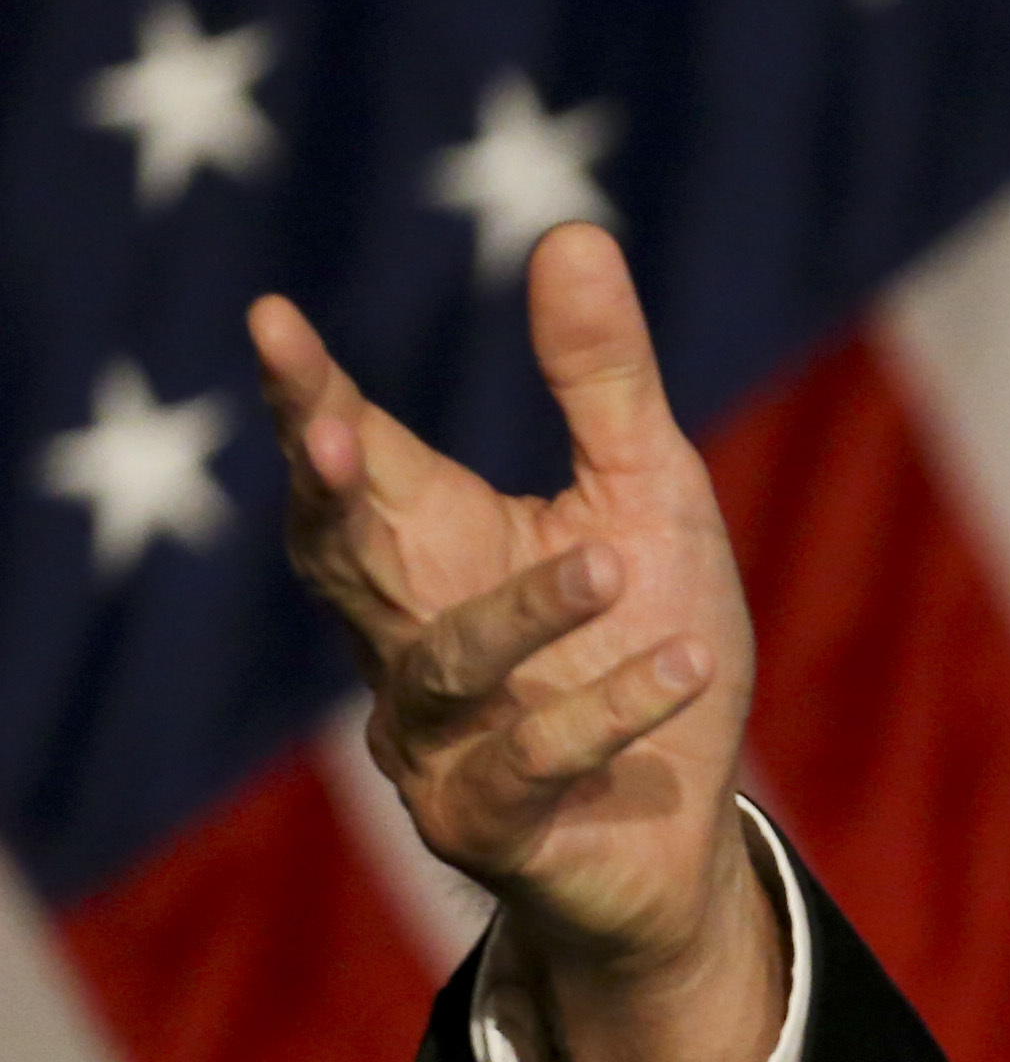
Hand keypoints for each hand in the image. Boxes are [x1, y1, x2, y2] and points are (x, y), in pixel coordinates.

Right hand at [252, 224, 780, 1061]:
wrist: (684, 833)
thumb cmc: (652, 641)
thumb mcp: (649, 494)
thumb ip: (602, 380)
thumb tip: (570, 229)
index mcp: (430, 546)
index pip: (348, 461)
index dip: (306, 399)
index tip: (272, 322)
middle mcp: (404, 637)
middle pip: (337, 554)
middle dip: (329, 492)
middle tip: (336, 431)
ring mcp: (435, 739)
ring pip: (442, 666)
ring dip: (525, 614)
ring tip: (614, 564)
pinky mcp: (489, 824)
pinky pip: (531, 763)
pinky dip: (608, 710)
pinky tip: (683, 665)